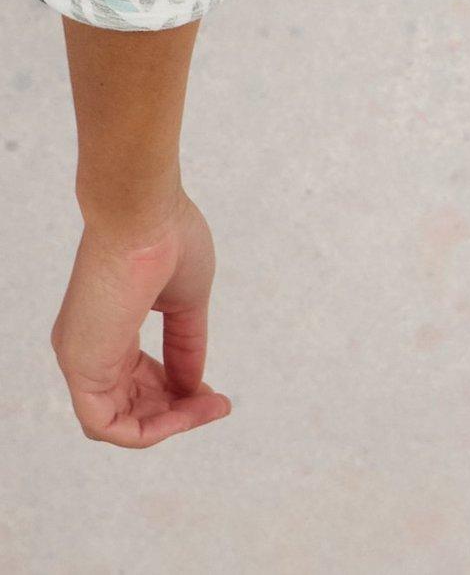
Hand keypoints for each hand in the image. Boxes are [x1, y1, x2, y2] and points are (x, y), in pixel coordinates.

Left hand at [51, 188, 232, 445]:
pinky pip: (105, 424)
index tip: (213, 391)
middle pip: (129, 405)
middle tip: (216, 404)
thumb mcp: (185, 302)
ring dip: (167, 424)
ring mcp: (81, 358)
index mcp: (109, 327)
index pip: (137, 379)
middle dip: (176, 412)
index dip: (177, 392)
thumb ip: (186, 345)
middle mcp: (89, 347)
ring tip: (207, 407)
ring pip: (118, 421)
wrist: (144, 212)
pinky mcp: (81, 366)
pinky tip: (182, 416)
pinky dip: (145, 431)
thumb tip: (194, 385)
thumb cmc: (167, 238)